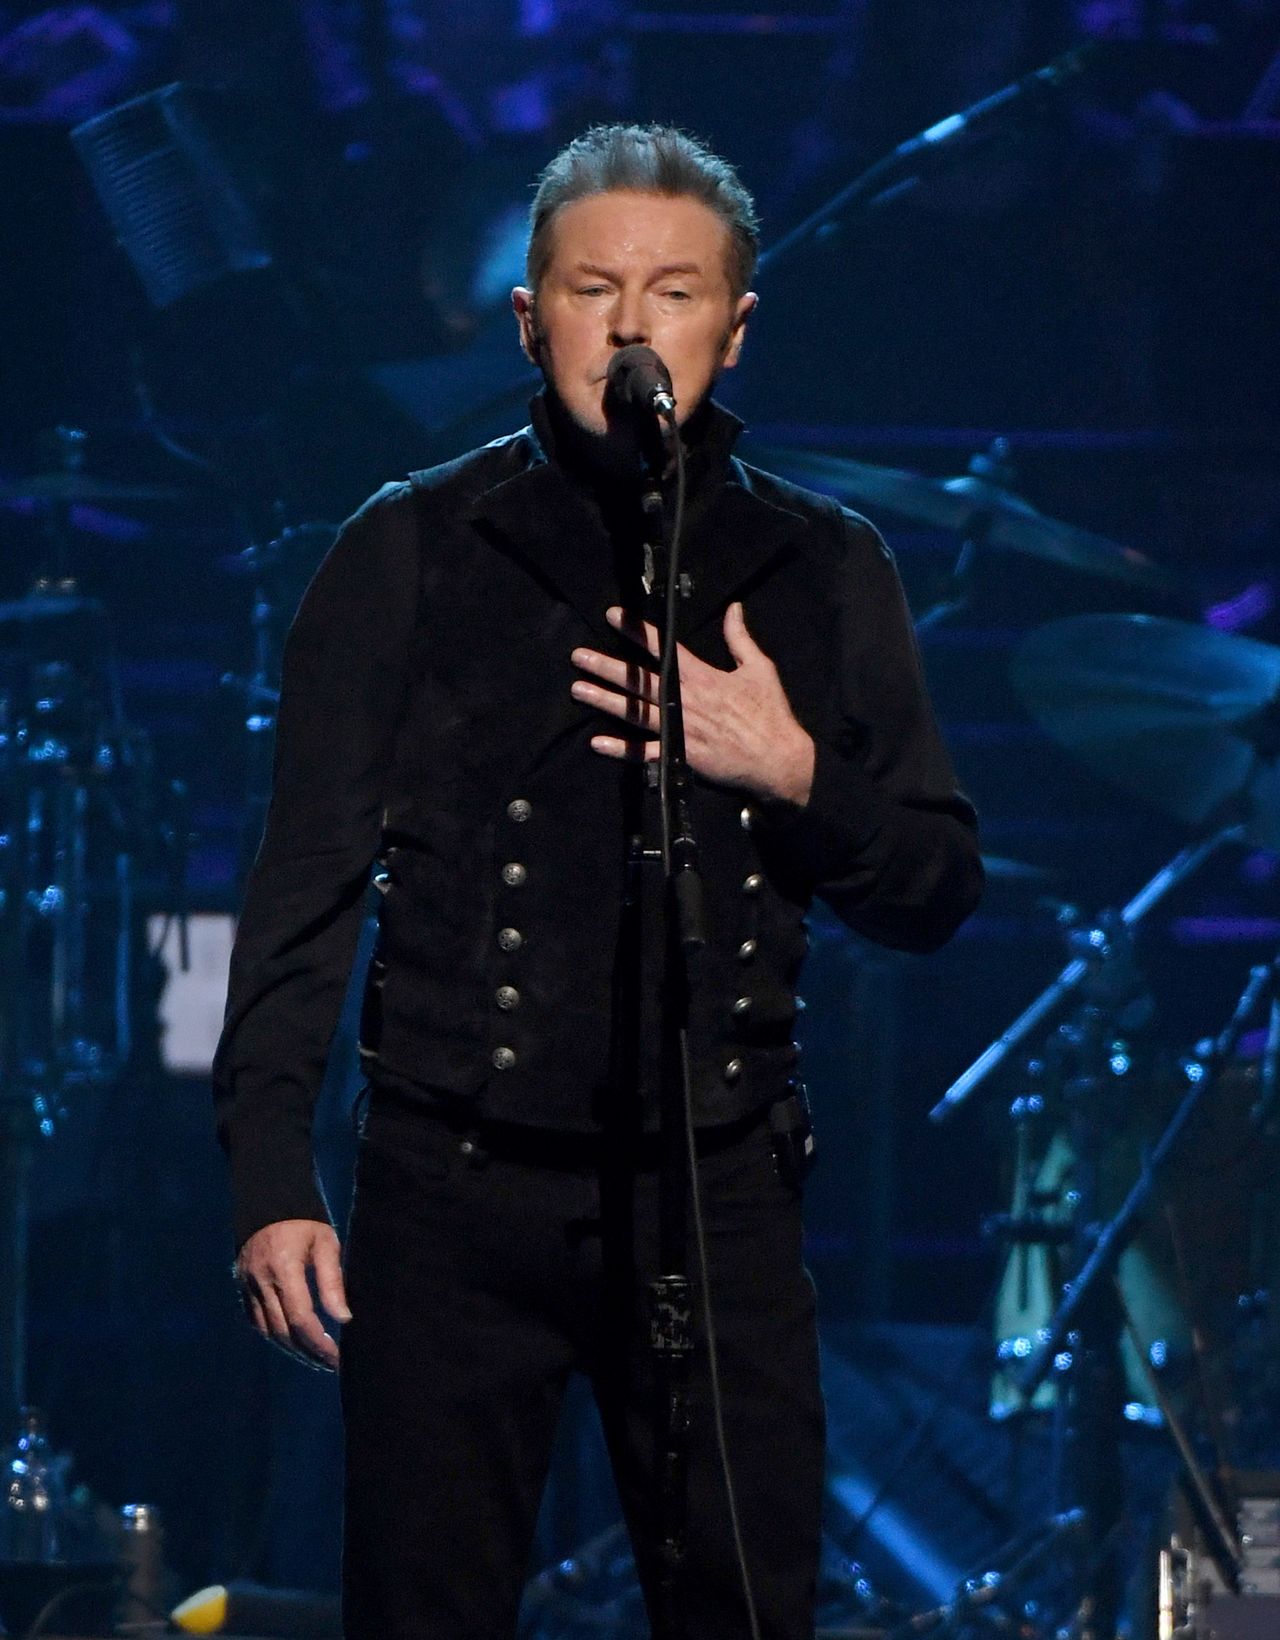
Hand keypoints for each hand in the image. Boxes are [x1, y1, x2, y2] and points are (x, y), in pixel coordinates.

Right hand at [234, 1219, 349, 1371]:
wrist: (269, 1202)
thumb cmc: (305, 1222)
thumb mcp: (326, 1244)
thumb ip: (333, 1281)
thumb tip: (344, 1318)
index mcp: (283, 1269)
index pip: (301, 1318)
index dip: (320, 1343)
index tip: (339, 1358)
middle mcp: (260, 1281)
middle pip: (283, 1331)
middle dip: (308, 1352)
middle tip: (330, 1365)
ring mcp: (246, 1285)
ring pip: (267, 1330)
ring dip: (291, 1349)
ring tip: (315, 1359)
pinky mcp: (241, 1286)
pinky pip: (256, 1320)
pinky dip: (274, 1334)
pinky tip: (292, 1342)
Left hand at [570, 603, 814, 804]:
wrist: (779, 761)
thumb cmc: (770, 714)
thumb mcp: (760, 669)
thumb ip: (740, 639)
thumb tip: (734, 608)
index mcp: (702, 678)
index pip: (663, 648)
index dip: (637, 631)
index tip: (614, 616)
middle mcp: (685, 701)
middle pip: (639, 681)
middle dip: (607, 666)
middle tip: (578, 657)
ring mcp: (679, 731)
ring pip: (635, 712)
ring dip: (605, 701)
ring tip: (578, 690)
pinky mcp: (680, 757)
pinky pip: (645, 753)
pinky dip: (621, 749)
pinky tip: (597, 743)